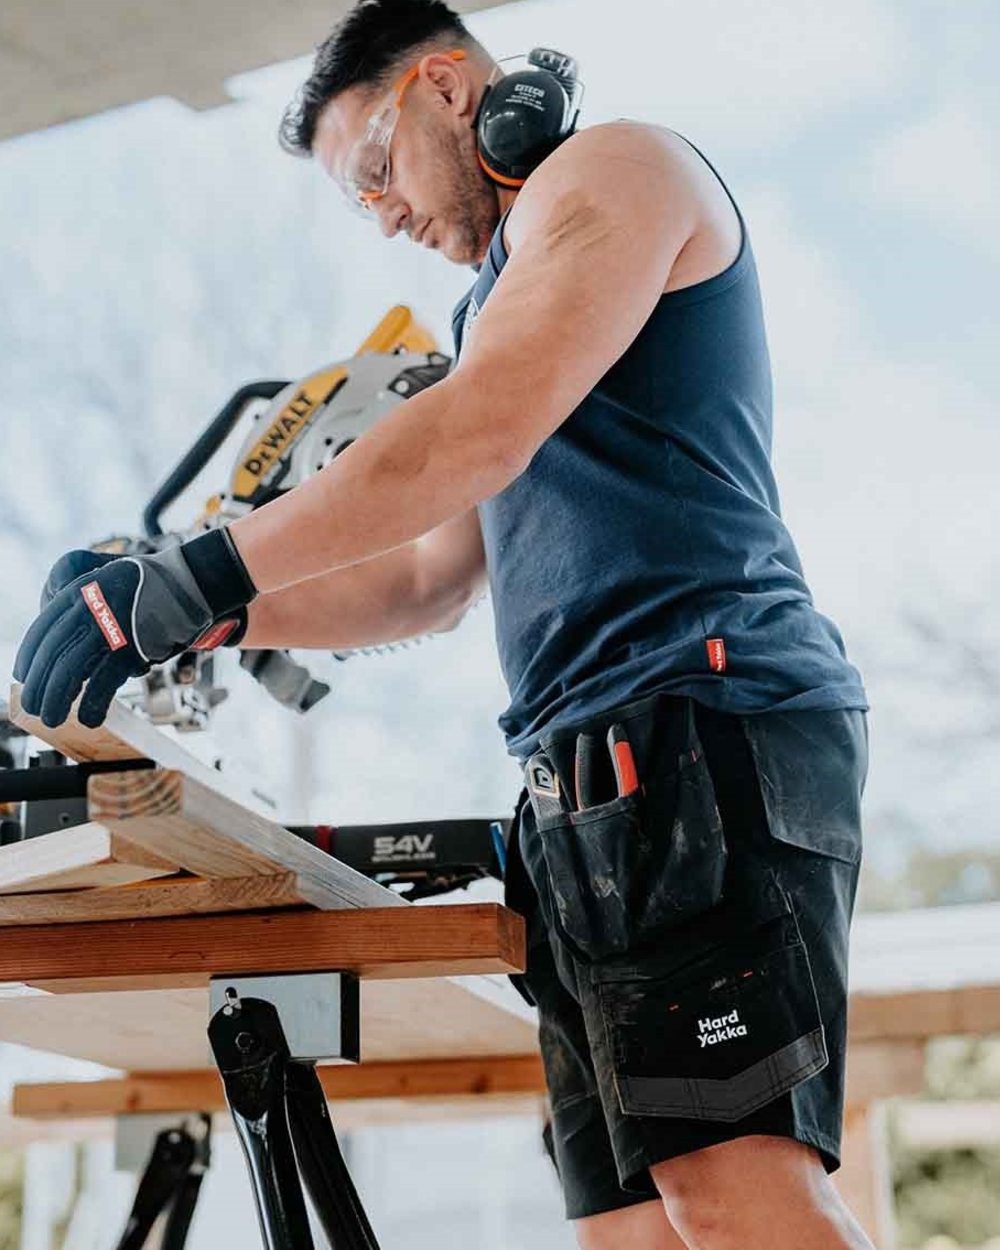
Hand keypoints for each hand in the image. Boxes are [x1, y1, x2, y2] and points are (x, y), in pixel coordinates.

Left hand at [14, 529, 256, 728]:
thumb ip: (87, 608)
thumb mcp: (111, 585)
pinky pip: (104, 682)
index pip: (43, 629)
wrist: (193, 583)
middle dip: (39, 684)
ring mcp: (110, 627)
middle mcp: (89, 607)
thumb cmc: (155, 589)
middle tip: (34, 706)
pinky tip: (88, 717)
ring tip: (52, 718)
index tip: (23, 676)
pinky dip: (92, 703)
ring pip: (70, 670)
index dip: (29, 657)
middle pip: (52, 653)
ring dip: (56, 698)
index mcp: (80, 591)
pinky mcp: (132, 648)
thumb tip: (66, 644)